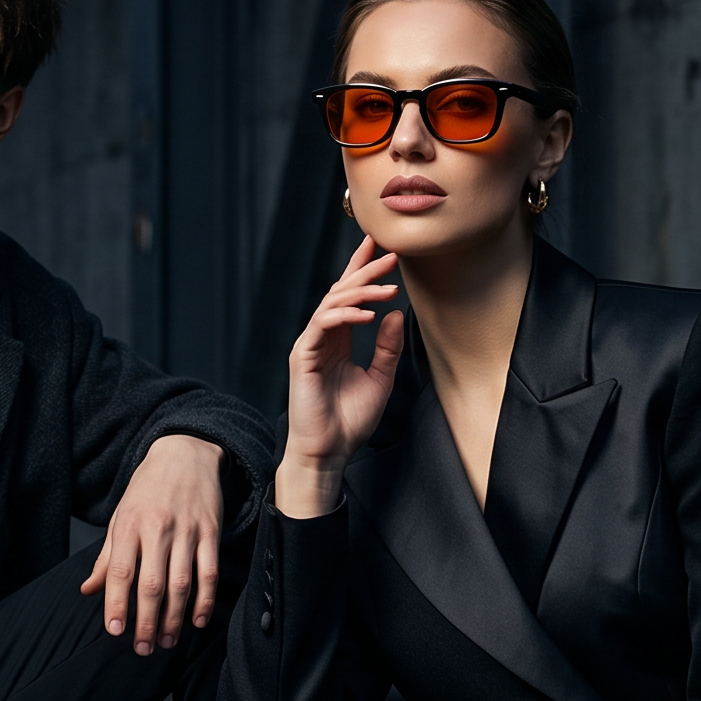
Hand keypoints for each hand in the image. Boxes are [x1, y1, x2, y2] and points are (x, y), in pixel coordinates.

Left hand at [80, 433, 224, 653]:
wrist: (185, 452)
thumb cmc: (147, 488)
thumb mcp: (120, 515)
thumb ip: (106, 557)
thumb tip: (88, 590)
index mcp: (129, 525)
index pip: (120, 571)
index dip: (117, 604)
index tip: (115, 631)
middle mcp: (157, 528)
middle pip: (152, 583)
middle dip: (147, 621)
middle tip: (143, 648)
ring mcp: (187, 530)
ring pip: (182, 583)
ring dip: (175, 617)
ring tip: (168, 640)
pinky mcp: (211, 532)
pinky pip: (209, 572)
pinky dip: (205, 600)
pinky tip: (197, 620)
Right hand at [277, 236, 403, 517]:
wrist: (328, 453)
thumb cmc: (349, 422)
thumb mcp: (381, 379)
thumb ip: (388, 347)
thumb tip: (397, 314)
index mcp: (338, 340)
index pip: (350, 297)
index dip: (363, 270)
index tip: (382, 247)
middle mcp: (322, 337)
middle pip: (341, 292)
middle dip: (365, 271)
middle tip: (390, 254)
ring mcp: (310, 345)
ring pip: (332, 304)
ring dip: (361, 291)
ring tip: (388, 286)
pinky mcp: (303, 356)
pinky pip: (323, 325)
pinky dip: (345, 316)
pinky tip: (369, 315)